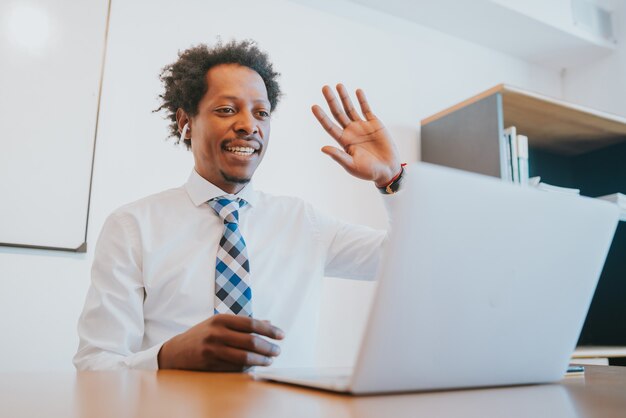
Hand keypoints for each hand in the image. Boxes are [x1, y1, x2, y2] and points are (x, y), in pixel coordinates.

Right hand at [157, 314, 284, 371]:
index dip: (269, 330)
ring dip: (261, 360)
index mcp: (222, 319)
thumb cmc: (203, 335)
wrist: (176, 351)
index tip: (281, 335)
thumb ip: (244, 324)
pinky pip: (234, 368)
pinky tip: (254, 367)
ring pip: (244, 357)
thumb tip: (269, 323)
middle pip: (251, 341)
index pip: (252, 324)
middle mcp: (217, 332)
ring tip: (269, 361)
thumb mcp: (220, 324)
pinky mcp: (210, 363)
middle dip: (268, 347)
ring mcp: (213, 349)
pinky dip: (248, 368)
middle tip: (277, 351)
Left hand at [312, 84, 400, 186]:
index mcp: (344, 141)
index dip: (322, 117)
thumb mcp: (352, 165)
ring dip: (345, 97)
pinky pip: (367, 110)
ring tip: (339, 85)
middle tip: (324, 87)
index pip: (330, 126)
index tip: (314, 106)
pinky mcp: (374, 124)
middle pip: (338, 113)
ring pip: (351, 108)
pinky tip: (358, 91)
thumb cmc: (368, 171)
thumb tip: (323, 148)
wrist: (387, 169)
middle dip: (331, 100)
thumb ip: (338, 156)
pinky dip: (362, 100)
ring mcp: (362, 126)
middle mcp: (350, 131)